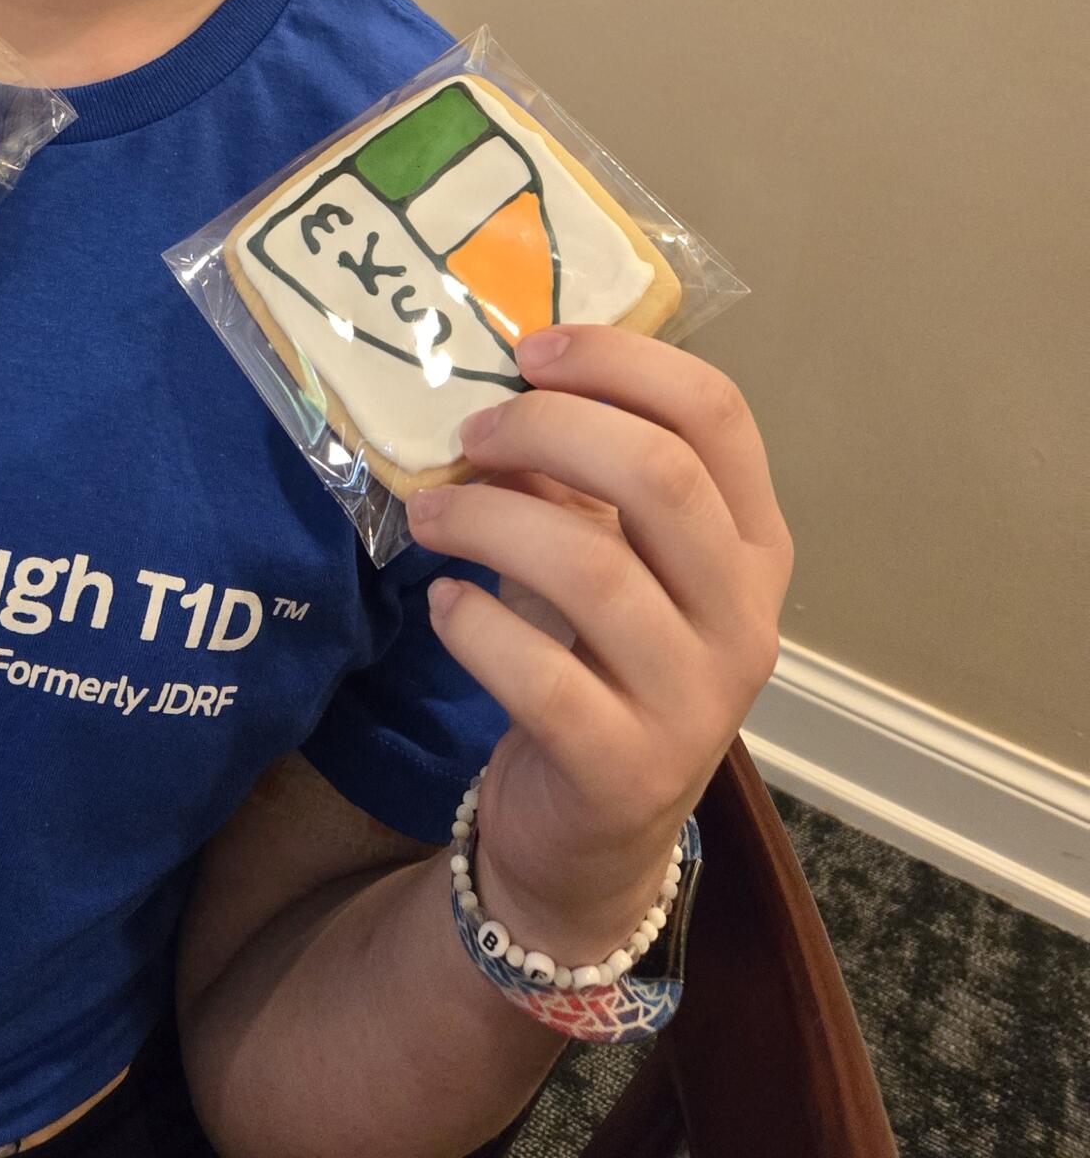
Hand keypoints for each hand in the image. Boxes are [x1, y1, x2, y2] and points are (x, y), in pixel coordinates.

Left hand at [409, 326, 790, 963]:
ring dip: (492, 519)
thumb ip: (575, 475)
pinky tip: (446, 604)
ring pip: (594, 570)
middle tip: (469, 431)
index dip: (623, 361)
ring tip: (431, 514)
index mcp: (753, 542)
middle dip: (549, 429)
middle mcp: (745, 616)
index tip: (532, 348)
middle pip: (662, 477)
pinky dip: (476, 624)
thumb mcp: (607, 555)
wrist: (593, 837)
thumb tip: (500, 386)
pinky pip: (542, 675)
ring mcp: (696, 700)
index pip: (717, 414)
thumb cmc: (600, 661)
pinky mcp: (627, 770)